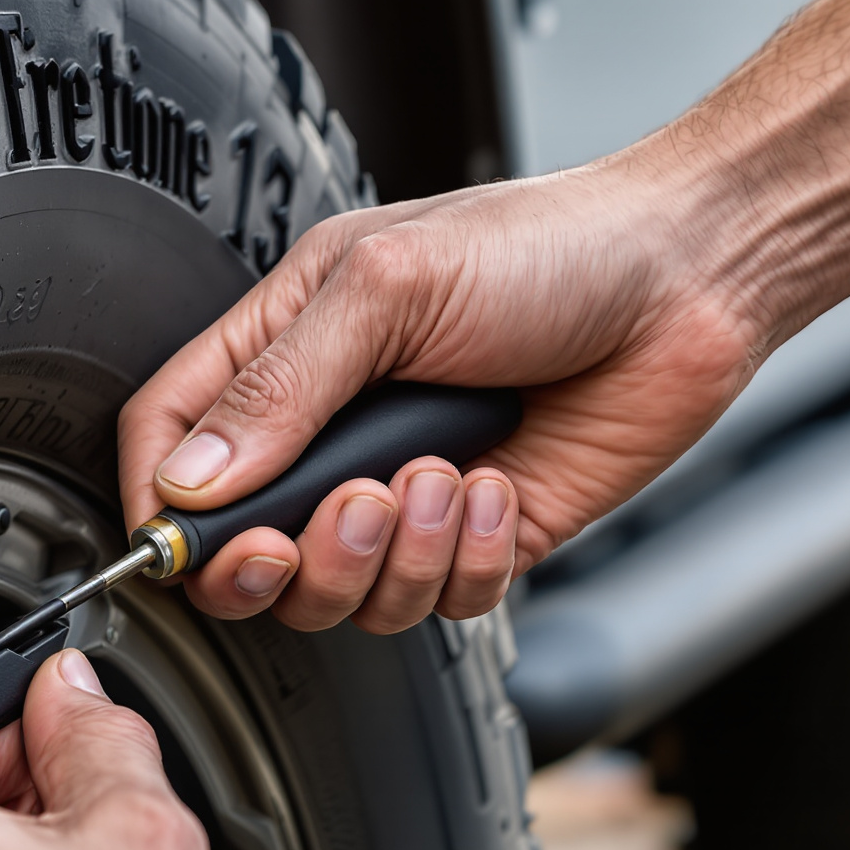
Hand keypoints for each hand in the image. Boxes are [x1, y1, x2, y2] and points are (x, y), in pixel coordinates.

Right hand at [119, 156, 764, 631]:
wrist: (687, 278)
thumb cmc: (547, 247)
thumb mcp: (388, 288)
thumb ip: (282, 386)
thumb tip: (192, 476)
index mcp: (289, 348)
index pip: (171, 441)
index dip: (161, 505)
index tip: (186, 538)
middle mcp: (338, 430)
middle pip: (247, 552)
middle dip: (283, 561)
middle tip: (336, 516)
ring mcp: (407, 493)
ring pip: (342, 596)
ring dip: (390, 554)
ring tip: (441, 477)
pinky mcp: (480, 539)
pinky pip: (440, 602)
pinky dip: (468, 558)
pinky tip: (499, 484)